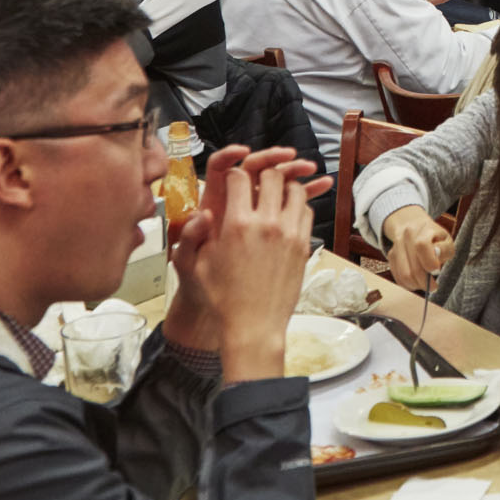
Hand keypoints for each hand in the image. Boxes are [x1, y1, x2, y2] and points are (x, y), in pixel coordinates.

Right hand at [166, 146, 330, 379]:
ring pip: (294, 189)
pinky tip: (287, 213)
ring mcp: (289, 233)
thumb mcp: (195, 267)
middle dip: (262, 173)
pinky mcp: (304, 244)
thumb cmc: (222, 298)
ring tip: (275, 194)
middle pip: (271, 176)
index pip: (239, 177)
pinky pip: (306, 211)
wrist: (254, 326)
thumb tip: (203, 210)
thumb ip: (193, 235)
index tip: (233, 179)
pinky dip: (298, 205)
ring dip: (285, 186)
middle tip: (257, 182)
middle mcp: (266, 223)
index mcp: (236, 224)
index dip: (234, 173)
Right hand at [380, 206, 453, 291]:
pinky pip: (397, 277)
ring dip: (416, 285)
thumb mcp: (446, 240)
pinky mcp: (391, 256)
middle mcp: (406, 236)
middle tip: (433, 287)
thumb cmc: (435, 237)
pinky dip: (408, 284)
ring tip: (425, 284)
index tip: (437, 271)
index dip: (430, 262)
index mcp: (423, 229)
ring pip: (404, 274)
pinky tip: (416, 282)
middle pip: (412, 267)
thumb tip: (437, 256)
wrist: (414, 226)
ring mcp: (396, 246)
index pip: (421, 246)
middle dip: (424, 282)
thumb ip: (445, 249)